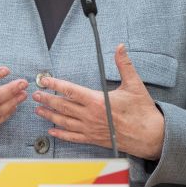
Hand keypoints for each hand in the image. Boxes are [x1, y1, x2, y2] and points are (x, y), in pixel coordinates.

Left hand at [33, 43, 164, 159]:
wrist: (150, 136)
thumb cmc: (142, 111)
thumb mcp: (134, 84)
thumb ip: (124, 64)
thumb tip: (120, 47)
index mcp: (97, 101)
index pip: (70, 91)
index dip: (55, 85)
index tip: (44, 80)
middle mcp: (91, 116)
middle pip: (63, 106)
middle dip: (47, 99)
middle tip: (35, 95)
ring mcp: (91, 129)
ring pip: (65, 122)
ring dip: (50, 115)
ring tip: (38, 110)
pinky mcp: (94, 139)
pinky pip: (73, 137)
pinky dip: (61, 134)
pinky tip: (52, 131)